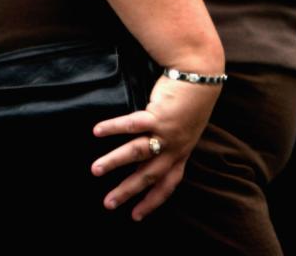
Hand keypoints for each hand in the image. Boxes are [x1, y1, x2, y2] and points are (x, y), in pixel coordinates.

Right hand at [89, 74, 221, 220]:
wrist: (200, 78)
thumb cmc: (189, 101)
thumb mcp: (184, 129)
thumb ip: (167, 142)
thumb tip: (148, 151)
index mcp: (181, 153)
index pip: (168, 185)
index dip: (152, 202)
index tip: (135, 216)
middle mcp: (174, 148)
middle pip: (148, 175)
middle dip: (127, 191)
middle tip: (108, 203)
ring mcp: (166, 133)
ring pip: (137, 153)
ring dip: (114, 162)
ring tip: (95, 170)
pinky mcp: (157, 115)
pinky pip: (132, 125)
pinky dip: (114, 128)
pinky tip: (97, 131)